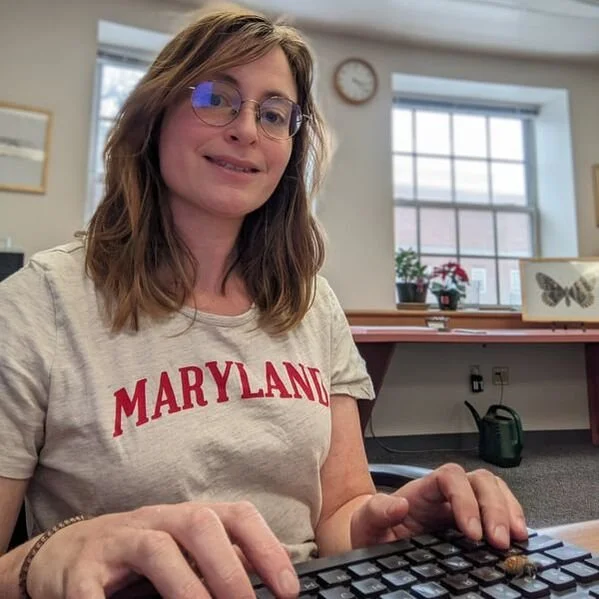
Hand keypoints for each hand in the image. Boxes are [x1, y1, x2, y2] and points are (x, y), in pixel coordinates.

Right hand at [26, 501, 299, 598]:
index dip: (266, 547)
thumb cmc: (137, 556)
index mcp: (186, 518)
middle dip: (228, 567)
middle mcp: (156, 521)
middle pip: (199, 523)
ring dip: (186, 587)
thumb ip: (221, 558)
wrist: (66, 552)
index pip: (235, 517)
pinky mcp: (81, 570)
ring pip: (155, 548)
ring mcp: (118, 541)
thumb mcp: (183, 550)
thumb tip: (276, 570)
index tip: (288, 589)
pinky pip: (92, 588)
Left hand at [350, 463, 527, 549]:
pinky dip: (512, 522)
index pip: (450, 477)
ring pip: (493, 491)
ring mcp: (462, 507)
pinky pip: (499, 512)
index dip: (465, 499)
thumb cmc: (371, 531)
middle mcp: (445, 495)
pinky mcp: (473, 524)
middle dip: (495, 508)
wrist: (373, 543)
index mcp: (422, 490)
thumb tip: (398, 505)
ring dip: (509, 511)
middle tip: (500, 541)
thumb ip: (376, 512)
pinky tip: (518, 542)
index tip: (471, 532)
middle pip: (479, 481)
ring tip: (516, 539)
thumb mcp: (365, 523)